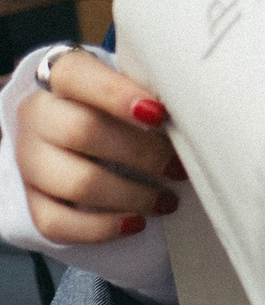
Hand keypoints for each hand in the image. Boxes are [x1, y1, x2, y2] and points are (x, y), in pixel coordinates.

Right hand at [13, 48, 183, 243]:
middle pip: (81, 131)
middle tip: (179, 167)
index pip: (76, 76)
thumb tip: (195, 113)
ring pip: (75, 182)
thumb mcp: (131, 90)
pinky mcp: (31, 201)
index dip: (116, 94)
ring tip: (167, 201)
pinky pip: (57, 222)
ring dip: (131, 195)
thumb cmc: (119, 110)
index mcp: (62, 78)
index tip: (159, 113)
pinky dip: (102, 228)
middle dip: (141, 153)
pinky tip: (135, 223)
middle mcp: (38, 117)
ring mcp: (29, 161)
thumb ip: (151, 95)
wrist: (82, 139)